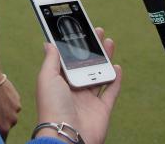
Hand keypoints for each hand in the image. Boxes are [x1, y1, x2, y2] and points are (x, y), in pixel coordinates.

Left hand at [0, 72, 21, 138]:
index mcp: (2, 128)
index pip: (1, 137)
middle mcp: (11, 121)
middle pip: (6, 125)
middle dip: (0, 121)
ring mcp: (16, 111)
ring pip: (10, 114)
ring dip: (5, 111)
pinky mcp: (18, 101)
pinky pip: (13, 105)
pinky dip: (8, 102)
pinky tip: (0, 95)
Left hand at [35, 29, 121, 143]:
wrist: (66, 135)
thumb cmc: (52, 107)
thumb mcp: (47, 78)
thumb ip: (51, 60)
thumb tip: (49, 43)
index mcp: (59, 82)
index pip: (67, 60)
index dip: (73, 46)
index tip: (78, 31)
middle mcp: (74, 90)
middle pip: (85, 65)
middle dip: (91, 48)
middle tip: (96, 32)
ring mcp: (89, 100)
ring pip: (99, 75)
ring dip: (104, 59)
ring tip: (108, 42)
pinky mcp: (102, 109)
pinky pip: (111, 92)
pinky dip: (115, 80)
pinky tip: (117, 67)